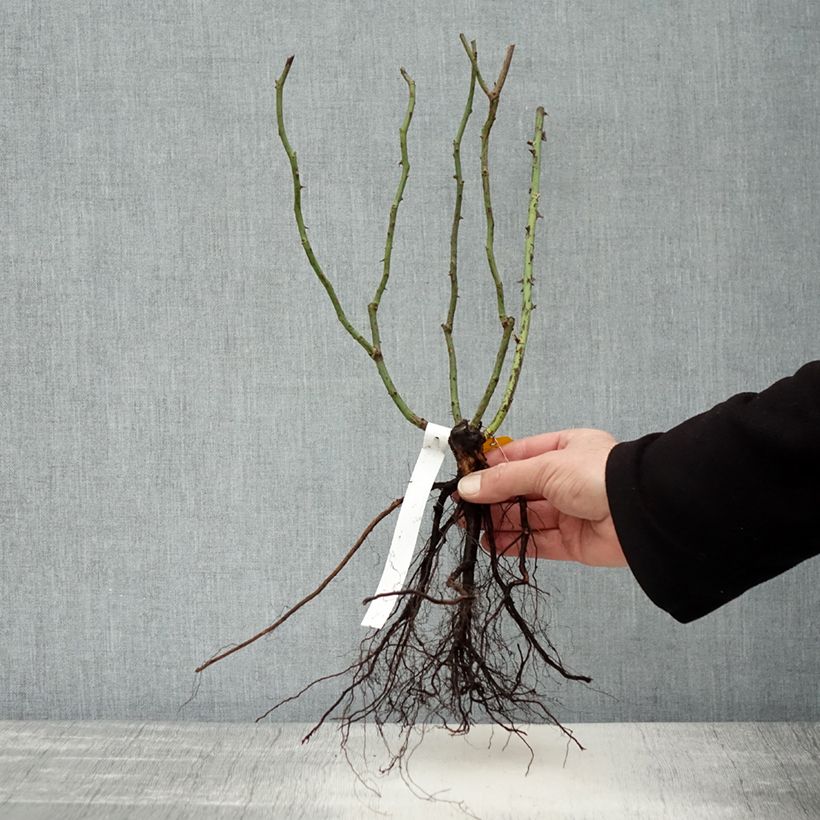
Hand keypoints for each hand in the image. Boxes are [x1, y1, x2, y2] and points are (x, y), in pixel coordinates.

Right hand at [457, 429, 626, 566]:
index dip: (492, 467)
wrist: (640, 514)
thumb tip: (469, 486)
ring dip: (498, 522)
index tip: (465, 478)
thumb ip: (504, 479)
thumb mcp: (545, 467)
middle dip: (491, 498)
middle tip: (463, 507)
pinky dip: (513, 544)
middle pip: (520, 489)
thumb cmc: (599, 476)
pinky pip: (537, 542)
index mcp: (564, 449)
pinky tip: (491, 543)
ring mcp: (570, 511)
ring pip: (526, 517)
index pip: (519, 456)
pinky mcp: (573, 542)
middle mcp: (567, 479)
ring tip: (469, 527)